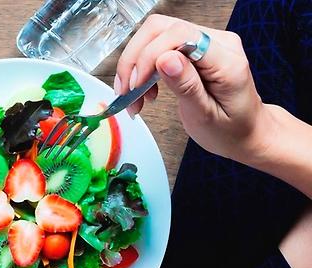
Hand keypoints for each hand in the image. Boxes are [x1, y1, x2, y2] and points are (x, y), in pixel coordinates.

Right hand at [115, 15, 272, 161]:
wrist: (246, 132)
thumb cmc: (230, 129)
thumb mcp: (206, 116)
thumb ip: (186, 86)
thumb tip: (165, 59)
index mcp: (227, 61)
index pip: (180, 35)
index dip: (150, 55)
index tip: (136, 85)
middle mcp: (218, 42)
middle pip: (162, 28)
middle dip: (136, 59)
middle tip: (127, 90)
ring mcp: (207, 42)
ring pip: (155, 35)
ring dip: (136, 64)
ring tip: (135, 96)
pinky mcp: (195, 47)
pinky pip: (159, 45)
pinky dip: (143, 68)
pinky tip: (144, 90)